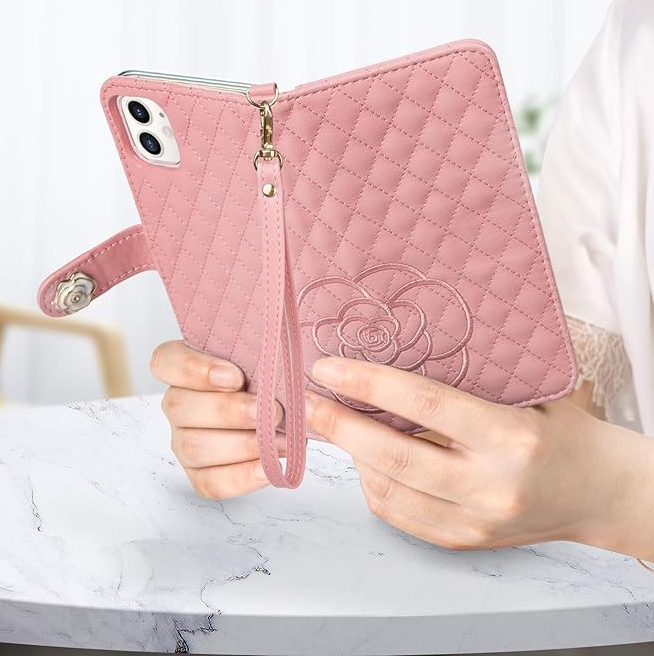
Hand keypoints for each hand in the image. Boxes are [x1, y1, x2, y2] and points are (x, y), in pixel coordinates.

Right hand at [150, 341, 283, 498]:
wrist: (291, 409)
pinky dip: (241, 477)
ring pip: (193, 447)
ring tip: (278, 440)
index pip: (165, 362)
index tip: (235, 376)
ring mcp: (185, 440)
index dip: (194, 369)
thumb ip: (271, 355)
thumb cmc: (275, 374)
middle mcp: (179, 403)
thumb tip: (295, 374)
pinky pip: (210, 482)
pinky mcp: (200, 473)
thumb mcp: (273, 354)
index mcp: (186, 366)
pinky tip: (268, 468)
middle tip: (269, 411)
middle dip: (228, 411)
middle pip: (180, 407)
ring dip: (240, 444)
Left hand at [305, 356, 653, 556]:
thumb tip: (390, 360)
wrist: (598, 491)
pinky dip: (373, 484)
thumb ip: (466, 381)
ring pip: (388, 490)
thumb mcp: (526, 390)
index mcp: (511, 436)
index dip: (369, 384)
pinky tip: (367, 461)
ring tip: (336, 425)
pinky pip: (399, 515)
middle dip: (339, 425)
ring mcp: (476, 522)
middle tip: (305, 402)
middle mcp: (492, 485)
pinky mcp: (465, 542)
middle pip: (393, 455)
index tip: (329, 368)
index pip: (424, 404)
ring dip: (352, 456)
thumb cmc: (561, 428)